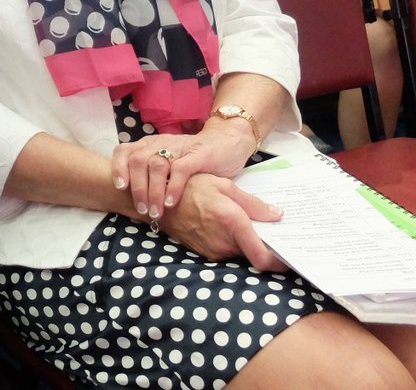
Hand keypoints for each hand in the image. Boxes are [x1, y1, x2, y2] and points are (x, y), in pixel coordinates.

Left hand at [111, 126, 255, 225]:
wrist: (227, 143)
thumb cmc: (192, 159)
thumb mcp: (167, 163)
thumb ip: (150, 175)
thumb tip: (132, 200)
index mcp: (149, 144)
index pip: (124, 150)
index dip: (118, 168)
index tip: (119, 189)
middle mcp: (161, 143)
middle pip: (138, 160)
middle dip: (137, 187)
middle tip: (142, 209)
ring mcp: (179, 148)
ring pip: (156, 165)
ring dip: (153, 191)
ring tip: (155, 211)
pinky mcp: (199, 155)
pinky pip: (181, 169)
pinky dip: (173, 186)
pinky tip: (170, 202)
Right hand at [158, 173, 286, 270]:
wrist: (160, 197)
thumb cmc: (193, 187)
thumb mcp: (225, 186)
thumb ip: (254, 204)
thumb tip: (277, 216)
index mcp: (232, 224)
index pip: (262, 259)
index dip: (280, 263)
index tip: (289, 257)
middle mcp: (223, 243)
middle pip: (253, 255)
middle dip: (263, 246)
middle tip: (270, 232)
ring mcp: (212, 250)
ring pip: (240, 253)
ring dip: (246, 244)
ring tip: (246, 224)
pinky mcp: (204, 252)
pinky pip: (226, 251)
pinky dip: (232, 243)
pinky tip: (229, 227)